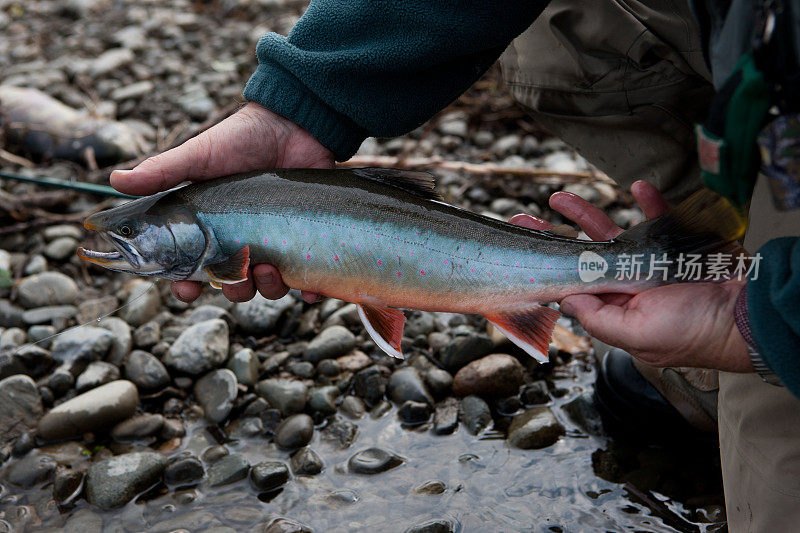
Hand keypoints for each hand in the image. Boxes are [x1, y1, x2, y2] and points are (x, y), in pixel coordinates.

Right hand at [111, 102, 333, 303]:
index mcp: (211, 229)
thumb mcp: (199, 155)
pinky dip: (312, 290)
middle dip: (233, 289)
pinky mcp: (308, 240)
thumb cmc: (242, 139)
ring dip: (268, 288)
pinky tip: (312, 289)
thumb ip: (163, 172)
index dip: (186, 283)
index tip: (185, 288)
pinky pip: (311, 278)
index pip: (193, 268)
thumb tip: (116, 181)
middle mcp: (243, 242)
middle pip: (234, 285)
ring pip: (269, 286)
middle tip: (237, 276)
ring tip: (270, 268)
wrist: (294, 124)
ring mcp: (276, 243)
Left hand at [510, 181, 751, 371]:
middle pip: (580, 256)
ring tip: (557, 198)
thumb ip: (598, 319)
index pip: (571, 285)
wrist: (745, 317)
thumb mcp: (637, 335)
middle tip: (522, 220)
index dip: (545, 267)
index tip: (521, 249)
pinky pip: (657, 218)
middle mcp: (625, 285)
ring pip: (609, 234)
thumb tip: (567, 300)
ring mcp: (648, 263)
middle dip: (551, 237)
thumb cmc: (693, 333)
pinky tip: (638, 187)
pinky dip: (649, 201)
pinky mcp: (673, 245)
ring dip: (584, 214)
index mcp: (614, 308)